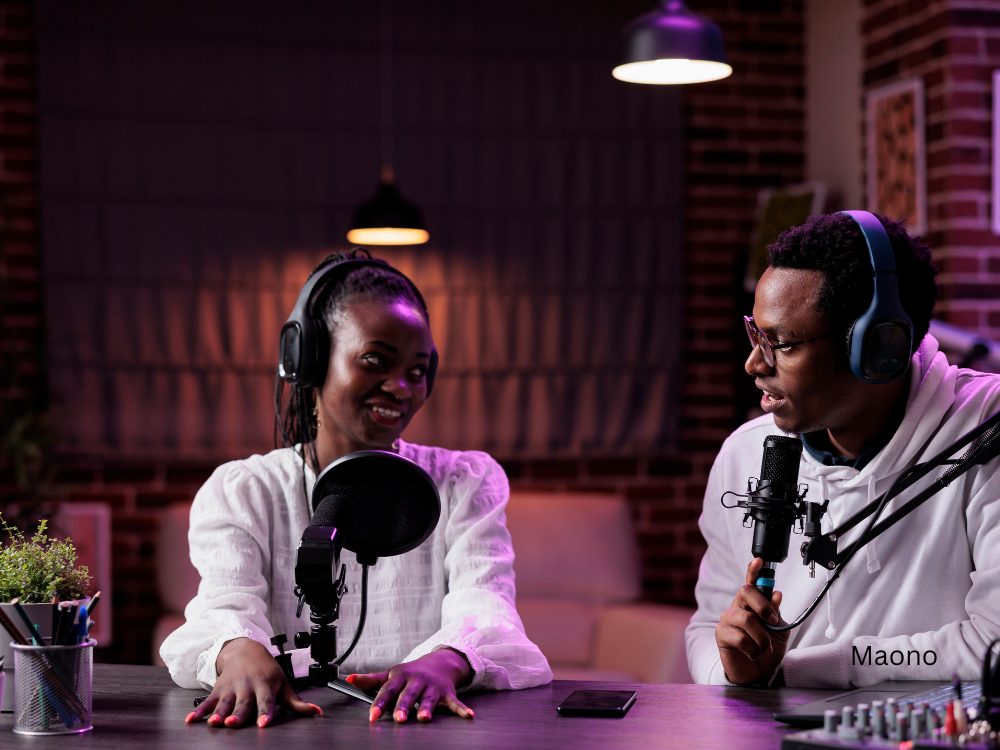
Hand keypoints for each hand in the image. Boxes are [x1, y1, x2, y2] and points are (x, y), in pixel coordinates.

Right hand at [184, 637, 321, 727]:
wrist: (245, 650)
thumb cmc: (267, 670)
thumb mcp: (283, 683)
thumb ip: (296, 702)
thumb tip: (316, 712)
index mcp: (265, 685)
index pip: (266, 702)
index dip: (265, 713)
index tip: (264, 723)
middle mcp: (248, 686)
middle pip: (243, 703)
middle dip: (238, 714)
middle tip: (234, 724)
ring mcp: (232, 688)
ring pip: (225, 702)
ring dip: (218, 713)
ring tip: (213, 723)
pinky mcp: (218, 689)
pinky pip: (208, 701)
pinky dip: (199, 711)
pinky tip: (191, 720)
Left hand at [348, 648, 473, 722]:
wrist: (439, 662)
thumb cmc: (412, 673)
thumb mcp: (392, 674)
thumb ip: (371, 680)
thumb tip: (349, 680)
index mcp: (401, 677)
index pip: (388, 690)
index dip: (380, 703)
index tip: (373, 716)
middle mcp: (417, 681)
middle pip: (408, 695)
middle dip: (404, 707)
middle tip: (399, 719)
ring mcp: (432, 687)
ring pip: (429, 699)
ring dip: (427, 708)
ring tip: (425, 718)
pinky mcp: (446, 692)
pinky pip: (454, 702)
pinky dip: (462, 709)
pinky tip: (468, 715)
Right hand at [715, 558, 789, 685]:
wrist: (758, 673)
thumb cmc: (766, 648)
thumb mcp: (778, 631)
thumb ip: (776, 613)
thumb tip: (777, 594)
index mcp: (752, 603)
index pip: (752, 582)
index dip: (754, 570)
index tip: (759, 560)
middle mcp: (738, 607)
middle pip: (746, 592)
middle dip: (763, 606)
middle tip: (773, 622)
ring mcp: (728, 619)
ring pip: (746, 619)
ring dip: (762, 637)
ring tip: (765, 648)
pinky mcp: (721, 634)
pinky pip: (740, 638)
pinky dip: (753, 649)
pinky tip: (754, 655)